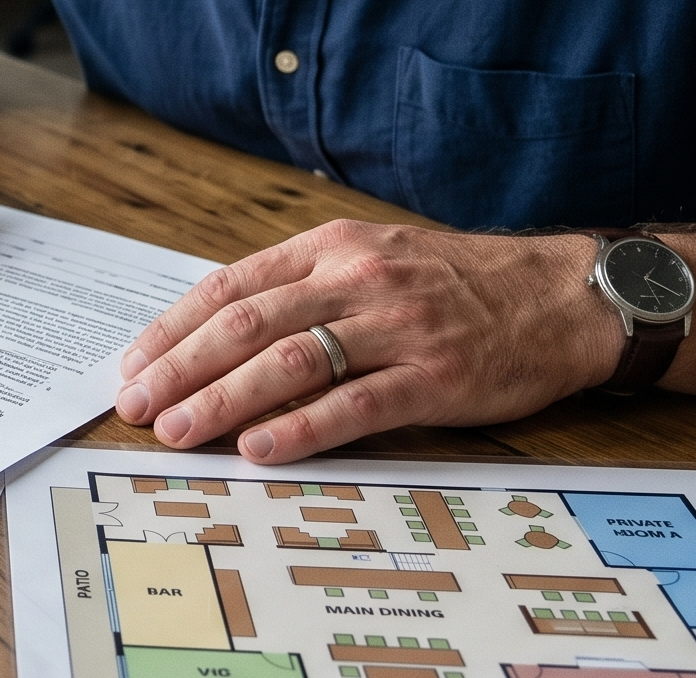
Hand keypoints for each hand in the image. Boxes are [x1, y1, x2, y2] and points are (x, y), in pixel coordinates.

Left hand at [113, 220, 622, 461]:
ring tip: (179, 431)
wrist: (561, 295)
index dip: (174, 328)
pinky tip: (260, 448)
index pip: (231, 286)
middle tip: (136, 406)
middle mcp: (357, 279)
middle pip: (246, 324)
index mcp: (332, 246)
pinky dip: (300, 428)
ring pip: (288, 362)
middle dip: (180, 367)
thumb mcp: (373, 257)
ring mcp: (396, 328)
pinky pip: (354, 405)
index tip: (134, 364)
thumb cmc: (459, 283)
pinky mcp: (433, 378)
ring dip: (222, 399)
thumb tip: (221, 333)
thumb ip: (303, 286)